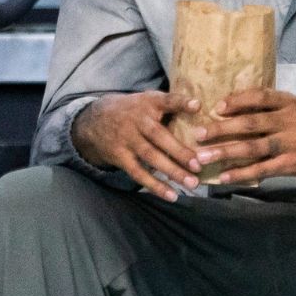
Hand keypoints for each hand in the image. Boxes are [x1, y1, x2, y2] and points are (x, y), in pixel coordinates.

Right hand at [72, 92, 202, 201]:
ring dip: (172, 171)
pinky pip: (138, 173)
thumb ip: (170, 105)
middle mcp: (137, 120)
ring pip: (151, 157)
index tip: (197, 106)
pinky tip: (172, 195)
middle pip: (159, 136)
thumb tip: (202, 109)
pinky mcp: (120, 156)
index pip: (166, 100)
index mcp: (148, 103)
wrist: (93, 120)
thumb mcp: (147, 100)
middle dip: (179, 151)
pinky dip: (155, 186)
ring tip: (192, 183)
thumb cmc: (132, 111)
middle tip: (198, 164)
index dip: (181, 102)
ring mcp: (127, 139)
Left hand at [194, 90, 295, 183]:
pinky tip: (223, 177)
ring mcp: (292, 142)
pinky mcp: (292, 164)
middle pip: (250, 123)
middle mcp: (290, 120)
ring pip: (252, 147)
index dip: (237, 100)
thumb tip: (231, 109)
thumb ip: (271, 109)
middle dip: (221, 129)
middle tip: (198, 134)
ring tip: (202, 157)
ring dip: (224, 152)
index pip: (260, 96)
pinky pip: (262, 169)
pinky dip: (241, 173)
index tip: (215, 106)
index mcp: (289, 102)